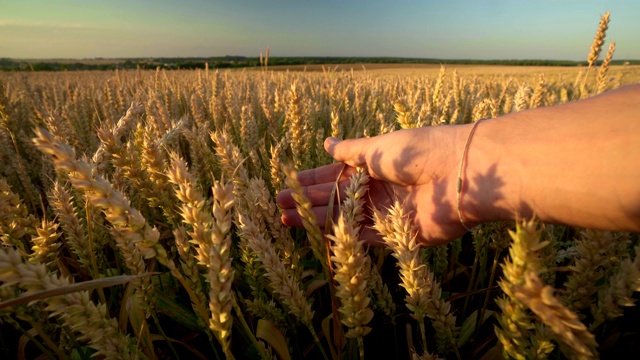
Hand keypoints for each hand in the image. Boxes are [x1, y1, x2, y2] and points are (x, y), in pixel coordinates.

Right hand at [276, 125, 471, 245]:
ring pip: (345, 218)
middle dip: (307, 200)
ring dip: (316, 219)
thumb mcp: (379, 147)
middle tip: (278, 204)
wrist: (459, 175)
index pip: (336, 173)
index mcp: (375, 164)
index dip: (312, 179)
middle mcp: (379, 189)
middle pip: (337, 197)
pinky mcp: (397, 234)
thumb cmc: (420, 151)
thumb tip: (326, 142)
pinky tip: (317, 235)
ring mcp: (387, 213)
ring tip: (287, 219)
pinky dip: (342, 237)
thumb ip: (351, 151)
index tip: (288, 183)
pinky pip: (364, 237)